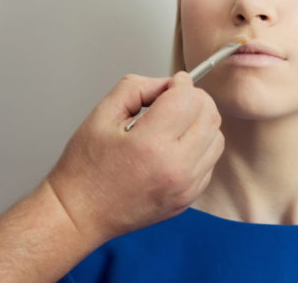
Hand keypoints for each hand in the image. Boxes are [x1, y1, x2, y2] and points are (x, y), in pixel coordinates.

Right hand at [43, 72, 222, 243]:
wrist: (81, 214)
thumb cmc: (86, 169)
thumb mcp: (102, 114)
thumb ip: (138, 87)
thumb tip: (168, 84)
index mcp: (150, 144)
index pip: (188, 98)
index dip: (180, 83)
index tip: (171, 84)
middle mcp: (174, 167)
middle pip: (209, 115)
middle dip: (194, 99)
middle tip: (173, 100)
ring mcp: (185, 186)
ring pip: (216, 137)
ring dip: (200, 123)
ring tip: (174, 125)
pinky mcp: (189, 198)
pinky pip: (210, 161)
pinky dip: (199, 147)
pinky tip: (175, 147)